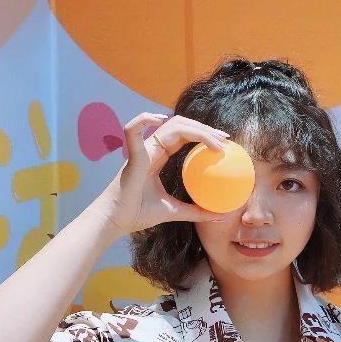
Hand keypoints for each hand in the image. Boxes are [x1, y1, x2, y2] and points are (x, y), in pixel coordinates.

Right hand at [94, 113, 230, 235]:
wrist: (115, 222)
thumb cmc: (138, 214)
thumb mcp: (174, 211)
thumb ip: (195, 210)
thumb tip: (221, 214)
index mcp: (158, 157)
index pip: (184, 136)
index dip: (203, 134)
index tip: (224, 142)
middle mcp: (151, 149)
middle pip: (180, 126)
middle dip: (204, 128)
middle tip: (225, 138)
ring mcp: (141, 150)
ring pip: (168, 125)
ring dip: (194, 128)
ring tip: (214, 138)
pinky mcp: (132, 157)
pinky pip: (132, 131)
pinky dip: (142, 120)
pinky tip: (158, 118)